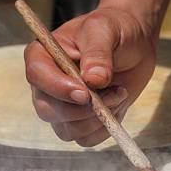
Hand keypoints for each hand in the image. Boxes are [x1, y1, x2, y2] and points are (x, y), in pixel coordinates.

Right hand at [24, 7, 156, 146]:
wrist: (133, 45)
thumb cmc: (113, 30)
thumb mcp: (105, 31)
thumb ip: (98, 53)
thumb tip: (93, 80)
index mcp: (43, 56)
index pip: (37, 77)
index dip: (58, 89)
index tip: (85, 93)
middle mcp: (48, 85)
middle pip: (49, 111)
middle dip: (84, 110)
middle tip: (116, 92)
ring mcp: (63, 106)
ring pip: (69, 131)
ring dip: (99, 119)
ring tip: (120, 93)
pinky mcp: (83, 121)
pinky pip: (87, 139)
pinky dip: (106, 128)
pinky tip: (118, 106)